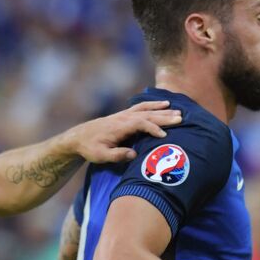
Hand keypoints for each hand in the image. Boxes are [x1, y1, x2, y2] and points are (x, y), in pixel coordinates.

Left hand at [66, 102, 182, 164]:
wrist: (79, 137)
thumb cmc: (90, 148)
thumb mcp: (100, 156)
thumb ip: (116, 155)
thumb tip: (134, 155)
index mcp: (119, 126)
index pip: (140, 123)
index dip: (153, 128)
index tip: (164, 136)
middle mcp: (123, 117)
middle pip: (147, 114)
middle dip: (164, 116)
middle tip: (180, 118)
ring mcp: (124, 115)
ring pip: (146, 109)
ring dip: (161, 110)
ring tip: (176, 110)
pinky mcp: (124, 115)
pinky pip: (141, 107)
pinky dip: (153, 105)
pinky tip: (163, 104)